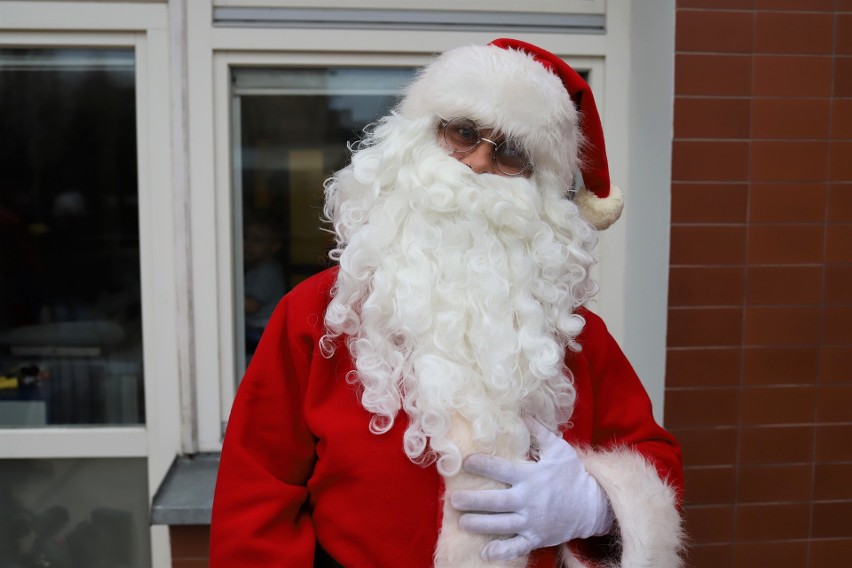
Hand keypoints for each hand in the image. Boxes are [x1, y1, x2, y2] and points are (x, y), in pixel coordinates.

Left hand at [449, 416, 612, 560]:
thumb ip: (538, 432)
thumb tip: (522, 412)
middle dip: (472, 500)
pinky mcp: (537, 538)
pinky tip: (485, 552)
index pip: (500, 469)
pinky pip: (517, 547)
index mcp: (531, 476)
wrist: (593, 505)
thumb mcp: (559, 449)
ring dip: (479, 524)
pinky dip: (501, 552)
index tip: (464, 462)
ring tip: (461, 522)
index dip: (481, 464)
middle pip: (495, 501)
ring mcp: (532, 521)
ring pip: (500, 525)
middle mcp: (529, 499)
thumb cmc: (573, 474)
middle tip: (453, 499)